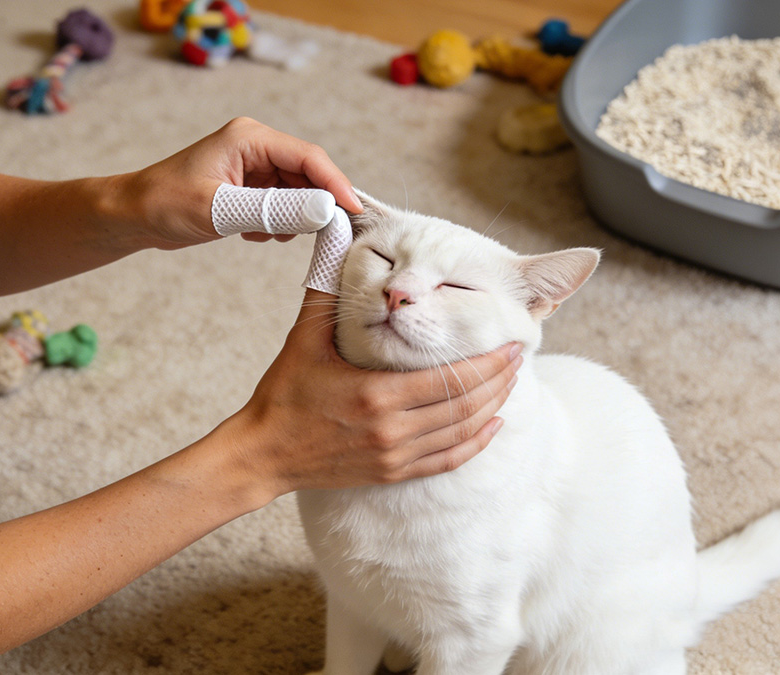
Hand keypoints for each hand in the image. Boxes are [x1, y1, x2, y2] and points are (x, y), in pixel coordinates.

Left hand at [122, 117, 362, 248]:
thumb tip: (323, 211)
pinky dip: (276, 223)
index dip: (336, 184)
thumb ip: (274, 210)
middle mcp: (256, 145)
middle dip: (316, 205)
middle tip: (323, 236)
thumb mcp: (220, 210)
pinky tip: (251, 234)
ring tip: (262, 233)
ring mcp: (253, 166)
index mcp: (249, 137)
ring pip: (298, 192)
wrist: (133, 215)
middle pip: (309, 173)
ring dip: (293, 217)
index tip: (355, 213)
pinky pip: (282, 204)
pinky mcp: (250, 187)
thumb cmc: (165, 204)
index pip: (308, 157)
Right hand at [226, 289, 520, 498]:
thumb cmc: (283, 395)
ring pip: (461, 434)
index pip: (450, 380)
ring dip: (492, 408)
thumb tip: (332, 235)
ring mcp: (393, 455)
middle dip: (497, 381)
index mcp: (375, 395)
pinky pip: (447, 461)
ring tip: (508, 383)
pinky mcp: (390, 472)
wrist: (263, 453)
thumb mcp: (303, 340)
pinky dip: (475, 443)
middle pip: (465, 407)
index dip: (487, 363)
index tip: (509, 343)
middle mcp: (391, 430)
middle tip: (516, 358)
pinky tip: (491, 425)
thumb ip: (325, 289)